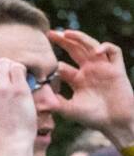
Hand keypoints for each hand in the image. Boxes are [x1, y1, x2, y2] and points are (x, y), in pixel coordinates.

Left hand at [49, 29, 133, 145]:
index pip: (62, 66)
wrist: (115, 123)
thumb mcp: (70, 110)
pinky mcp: (117, 69)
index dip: (51, 63)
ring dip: (80, 38)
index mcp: (77, 79)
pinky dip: (106, 47)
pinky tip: (96, 50)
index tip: (38, 61)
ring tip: (66, 33)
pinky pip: (114, 52)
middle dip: (63, 41)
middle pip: (75, 50)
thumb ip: (55, 103)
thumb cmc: (93, 118)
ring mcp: (103, 68)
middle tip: (49, 33)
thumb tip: (37, 98)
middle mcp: (89, 71)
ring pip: (92, 46)